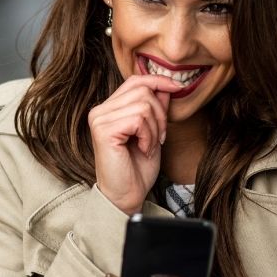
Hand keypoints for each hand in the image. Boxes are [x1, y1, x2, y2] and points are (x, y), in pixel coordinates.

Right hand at [87, 75, 181, 213]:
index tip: (177, 88)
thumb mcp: (152, 132)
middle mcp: (100, 110)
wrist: (127, 195)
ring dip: (155, 128)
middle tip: (159, 138)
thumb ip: (155, 108)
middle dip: (160, 114)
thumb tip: (166, 85)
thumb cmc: (137, 168)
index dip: (158, 81)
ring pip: (143, 105)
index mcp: (109, 108)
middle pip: (143, 90)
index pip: (135, 80)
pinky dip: (148, 136)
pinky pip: (138, 119)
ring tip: (149, 146)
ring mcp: (99, 119)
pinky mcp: (103, 130)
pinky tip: (143, 149)